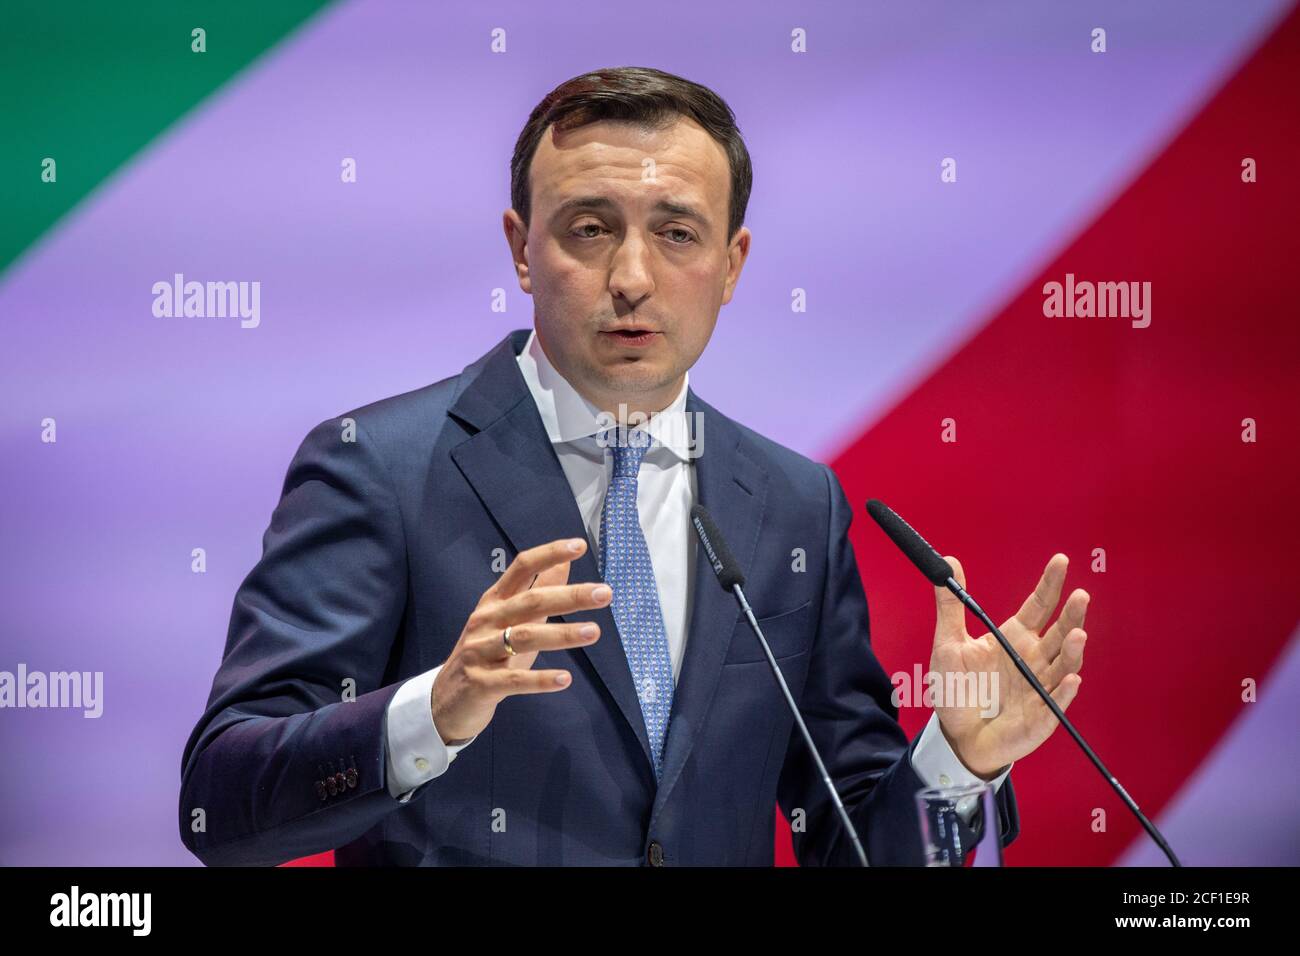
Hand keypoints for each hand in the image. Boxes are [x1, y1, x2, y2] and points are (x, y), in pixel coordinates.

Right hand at [429, 538, 611, 743]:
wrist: (446, 701)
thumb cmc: (487, 654)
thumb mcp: (511, 620)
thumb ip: (537, 591)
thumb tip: (565, 563)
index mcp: (494, 601)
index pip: (521, 568)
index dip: (549, 554)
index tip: (579, 546)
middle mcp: (486, 621)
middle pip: (530, 602)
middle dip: (569, 596)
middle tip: (605, 593)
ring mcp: (480, 652)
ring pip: (523, 638)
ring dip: (562, 634)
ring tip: (594, 632)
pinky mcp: (481, 684)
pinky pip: (514, 680)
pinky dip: (540, 679)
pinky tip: (565, 680)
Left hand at [929, 554, 1088, 777]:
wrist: (956, 733)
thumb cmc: (957, 688)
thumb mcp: (949, 643)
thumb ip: (951, 605)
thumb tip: (949, 561)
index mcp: (1015, 638)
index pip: (1039, 605)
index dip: (1050, 584)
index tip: (1061, 561)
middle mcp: (1034, 658)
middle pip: (1059, 632)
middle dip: (1072, 614)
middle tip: (1081, 595)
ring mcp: (1040, 686)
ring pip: (1064, 664)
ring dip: (1072, 650)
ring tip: (1077, 633)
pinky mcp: (1041, 715)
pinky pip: (1056, 701)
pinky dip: (1065, 690)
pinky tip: (1071, 678)